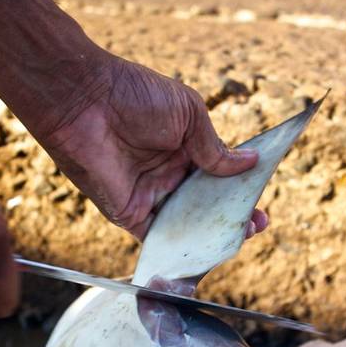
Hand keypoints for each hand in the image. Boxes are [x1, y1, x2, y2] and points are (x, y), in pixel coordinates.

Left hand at [39, 55, 269, 238]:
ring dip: (212, 234)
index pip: (218, 175)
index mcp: (183, 147)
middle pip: (206, 203)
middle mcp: (168, 174)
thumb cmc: (135, 95)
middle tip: (255, 224)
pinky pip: (159, 238)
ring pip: (187, 224)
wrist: (85, 101)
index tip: (260, 198)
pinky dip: (181, 247)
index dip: (240, 188)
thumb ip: (215, 147)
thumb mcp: (188, 113)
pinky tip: (205, 251)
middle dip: (232, 215)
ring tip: (239, 237)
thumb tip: (250, 163)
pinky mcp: (131, 214)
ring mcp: (150, 195)